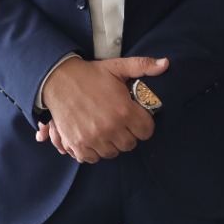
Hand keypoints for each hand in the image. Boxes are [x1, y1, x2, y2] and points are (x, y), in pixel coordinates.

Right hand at [39, 56, 168, 162]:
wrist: (58, 80)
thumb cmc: (90, 75)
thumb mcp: (118, 67)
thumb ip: (143, 66)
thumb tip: (166, 64)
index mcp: (124, 110)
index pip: (146, 131)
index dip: (143, 125)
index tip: (136, 119)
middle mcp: (111, 128)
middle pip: (130, 144)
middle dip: (128, 135)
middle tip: (121, 124)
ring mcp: (93, 138)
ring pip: (112, 153)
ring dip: (112, 144)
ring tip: (107, 131)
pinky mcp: (78, 144)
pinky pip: (93, 158)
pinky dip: (94, 152)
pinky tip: (94, 139)